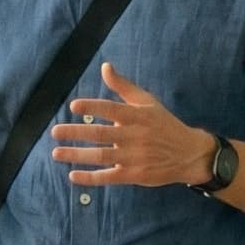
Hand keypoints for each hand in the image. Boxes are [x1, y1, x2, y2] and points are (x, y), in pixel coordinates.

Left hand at [50, 63, 212, 187]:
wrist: (190, 154)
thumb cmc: (164, 125)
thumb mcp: (148, 102)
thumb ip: (123, 86)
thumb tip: (105, 67)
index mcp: (138, 116)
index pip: (112, 109)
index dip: (93, 107)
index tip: (74, 106)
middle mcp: (135, 136)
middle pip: (101, 134)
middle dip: (76, 132)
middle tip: (55, 132)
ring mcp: (135, 157)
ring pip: (102, 156)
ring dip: (77, 155)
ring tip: (57, 153)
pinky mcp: (135, 175)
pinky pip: (109, 177)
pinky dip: (91, 178)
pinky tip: (73, 176)